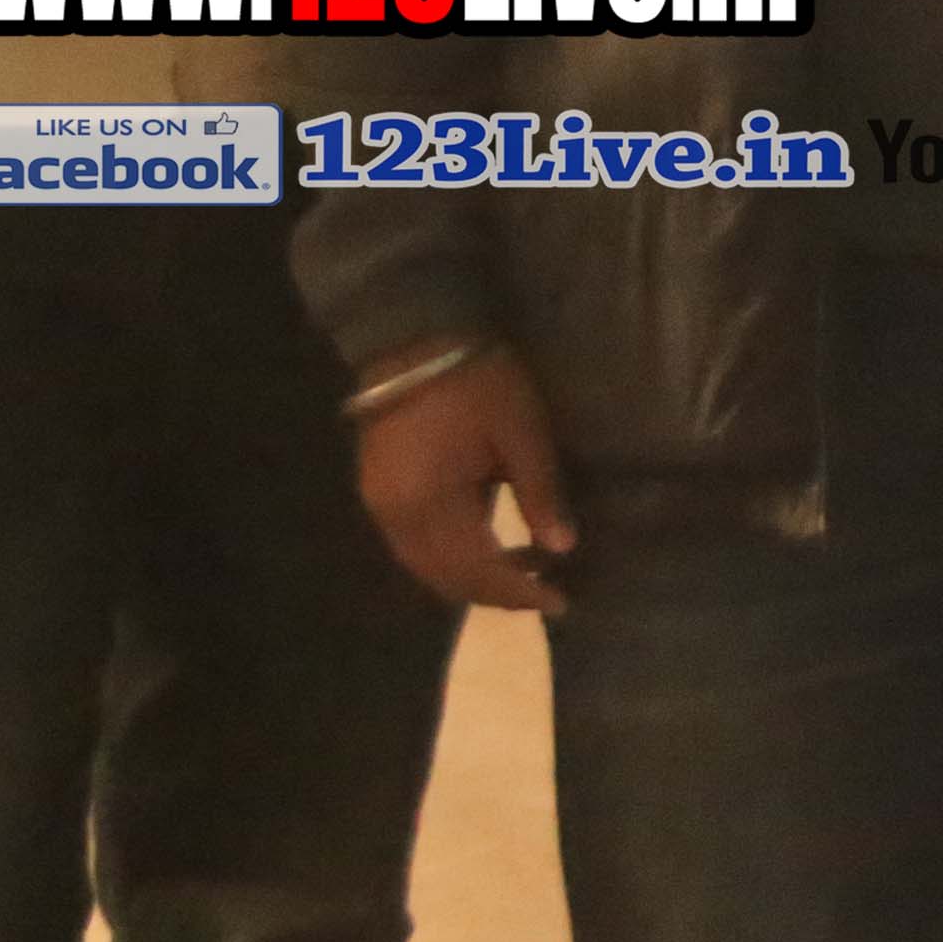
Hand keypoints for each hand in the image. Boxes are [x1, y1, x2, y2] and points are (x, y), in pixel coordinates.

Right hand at [357, 345, 575, 614]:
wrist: (415, 339)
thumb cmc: (478, 382)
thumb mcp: (522, 432)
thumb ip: (539, 492)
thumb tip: (562, 549)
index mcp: (428, 503)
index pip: (476, 570)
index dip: (518, 592)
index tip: (560, 602)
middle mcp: (395, 517)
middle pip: (446, 578)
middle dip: (496, 593)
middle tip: (548, 594)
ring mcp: (381, 506)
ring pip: (428, 566)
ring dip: (474, 577)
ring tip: (527, 572)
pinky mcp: (380, 492)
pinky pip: (416, 545)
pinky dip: (454, 556)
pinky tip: (491, 547)